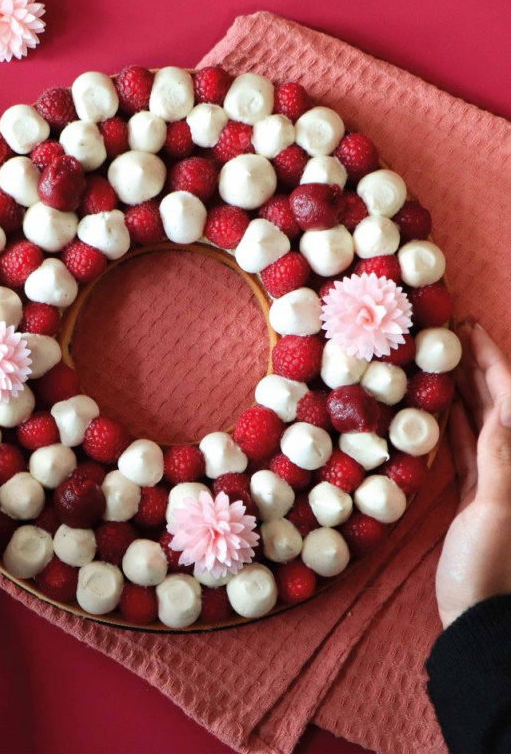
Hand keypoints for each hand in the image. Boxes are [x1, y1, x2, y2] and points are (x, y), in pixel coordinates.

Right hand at [435, 323, 510, 627]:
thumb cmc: (486, 567)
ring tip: (441, 357)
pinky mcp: (474, 490)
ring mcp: (493, 475)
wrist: (477, 612)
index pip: (509, 400)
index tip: (468, 329)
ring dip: (463, 387)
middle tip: (450, 332)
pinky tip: (439, 405)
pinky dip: (453, 420)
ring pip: (480, 418)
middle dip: (477, 364)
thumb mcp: (494, 513)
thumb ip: (498, 462)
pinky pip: (465, 444)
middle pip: (497, 401)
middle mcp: (510, 462)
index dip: (490, 361)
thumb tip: (497, 411)